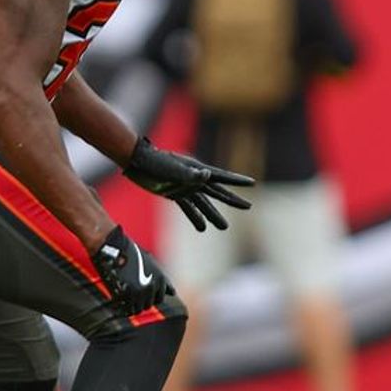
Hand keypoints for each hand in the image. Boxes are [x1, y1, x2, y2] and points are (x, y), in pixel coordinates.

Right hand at [90, 226, 172, 315]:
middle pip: (149, 304)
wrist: (113, 247)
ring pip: (138, 309)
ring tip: (124, 294)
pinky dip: (123, 307)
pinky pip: (127, 310)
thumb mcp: (151, 263)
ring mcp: (140, 292)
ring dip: (131, 305)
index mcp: (160, 279)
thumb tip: (173, 293)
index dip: (150, 296)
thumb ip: (160, 279)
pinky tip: (118, 299)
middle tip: (130, 292)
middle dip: (141, 301)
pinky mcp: (126, 295)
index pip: (159, 298)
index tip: (141, 291)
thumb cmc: (130, 253)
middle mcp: (152, 287)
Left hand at [123, 137, 254, 231]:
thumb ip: (189, 174)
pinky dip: (195, 218)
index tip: (252, 183)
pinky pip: (188, 208)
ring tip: (224, 227)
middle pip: (217, 192)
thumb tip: (207, 175)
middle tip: (249, 207)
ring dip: (213, 215)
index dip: (237, 181)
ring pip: (204, 204)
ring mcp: (185, 187)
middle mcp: (195, 179)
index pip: (222, 177)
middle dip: (232, 200)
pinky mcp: (174, 194)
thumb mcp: (173, 169)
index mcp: (198, 170)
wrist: (138, 162)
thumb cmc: (156, 162)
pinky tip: (202, 229)